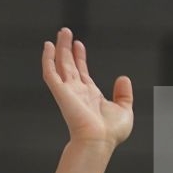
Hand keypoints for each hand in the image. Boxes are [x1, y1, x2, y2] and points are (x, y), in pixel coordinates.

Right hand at [41, 28, 133, 149]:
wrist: (99, 140)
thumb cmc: (111, 132)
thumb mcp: (124, 110)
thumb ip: (124, 94)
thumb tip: (123, 78)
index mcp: (90, 95)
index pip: (81, 72)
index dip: (80, 57)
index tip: (79, 44)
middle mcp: (77, 92)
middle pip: (69, 65)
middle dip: (67, 48)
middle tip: (65, 32)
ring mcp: (68, 91)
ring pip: (60, 64)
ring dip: (60, 48)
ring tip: (62, 32)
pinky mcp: (60, 92)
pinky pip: (50, 73)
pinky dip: (47, 59)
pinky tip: (48, 46)